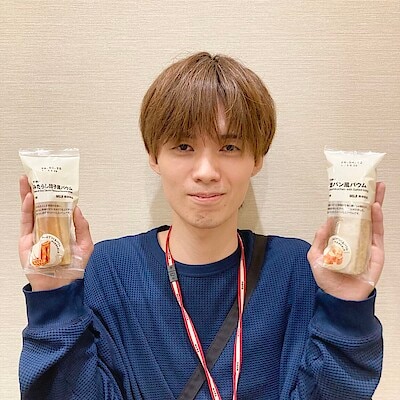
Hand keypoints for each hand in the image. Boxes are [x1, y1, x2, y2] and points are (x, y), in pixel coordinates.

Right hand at [19, 175, 93, 290]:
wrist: (60, 287)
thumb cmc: (74, 268)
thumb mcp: (85, 245)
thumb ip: (83, 227)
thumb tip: (77, 208)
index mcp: (62, 228)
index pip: (58, 208)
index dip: (56, 195)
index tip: (56, 181)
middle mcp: (48, 229)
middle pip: (42, 206)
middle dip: (39, 190)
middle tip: (37, 174)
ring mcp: (36, 234)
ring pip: (31, 210)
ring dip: (28, 194)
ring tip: (27, 179)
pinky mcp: (27, 240)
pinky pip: (26, 222)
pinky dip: (27, 209)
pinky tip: (29, 197)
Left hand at [307, 182, 384, 300]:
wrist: (340, 299)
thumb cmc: (328, 280)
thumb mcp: (316, 258)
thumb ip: (319, 240)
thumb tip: (325, 222)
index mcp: (340, 239)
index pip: (345, 217)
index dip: (348, 204)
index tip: (348, 189)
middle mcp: (354, 238)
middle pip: (362, 215)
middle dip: (366, 198)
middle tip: (369, 181)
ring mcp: (366, 244)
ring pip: (372, 220)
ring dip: (375, 203)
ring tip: (377, 188)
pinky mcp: (376, 252)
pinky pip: (377, 233)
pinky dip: (377, 219)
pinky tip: (375, 207)